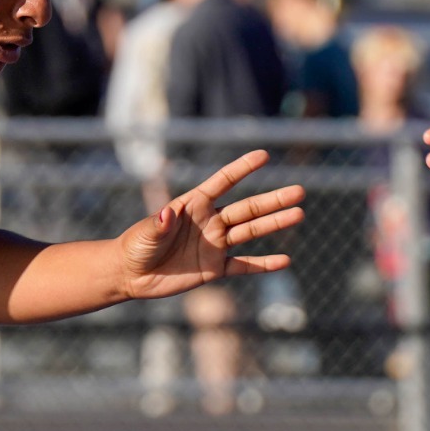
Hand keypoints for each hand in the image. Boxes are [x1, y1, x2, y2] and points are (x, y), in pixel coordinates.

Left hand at [118, 150, 305, 300]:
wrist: (130, 274)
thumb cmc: (135, 246)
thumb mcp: (144, 233)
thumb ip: (157, 225)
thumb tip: (167, 215)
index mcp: (193, 205)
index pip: (222, 182)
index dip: (242, 169)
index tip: (264, 156)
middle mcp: (209, 222)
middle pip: (246, 208)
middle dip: (272, 200)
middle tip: (299, 191)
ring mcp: (214, 245)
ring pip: (251, 232)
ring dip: (274, 224)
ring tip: (299, 214)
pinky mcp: (214, 268)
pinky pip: (243, 265)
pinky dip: (263, 264)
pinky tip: (285, 260)